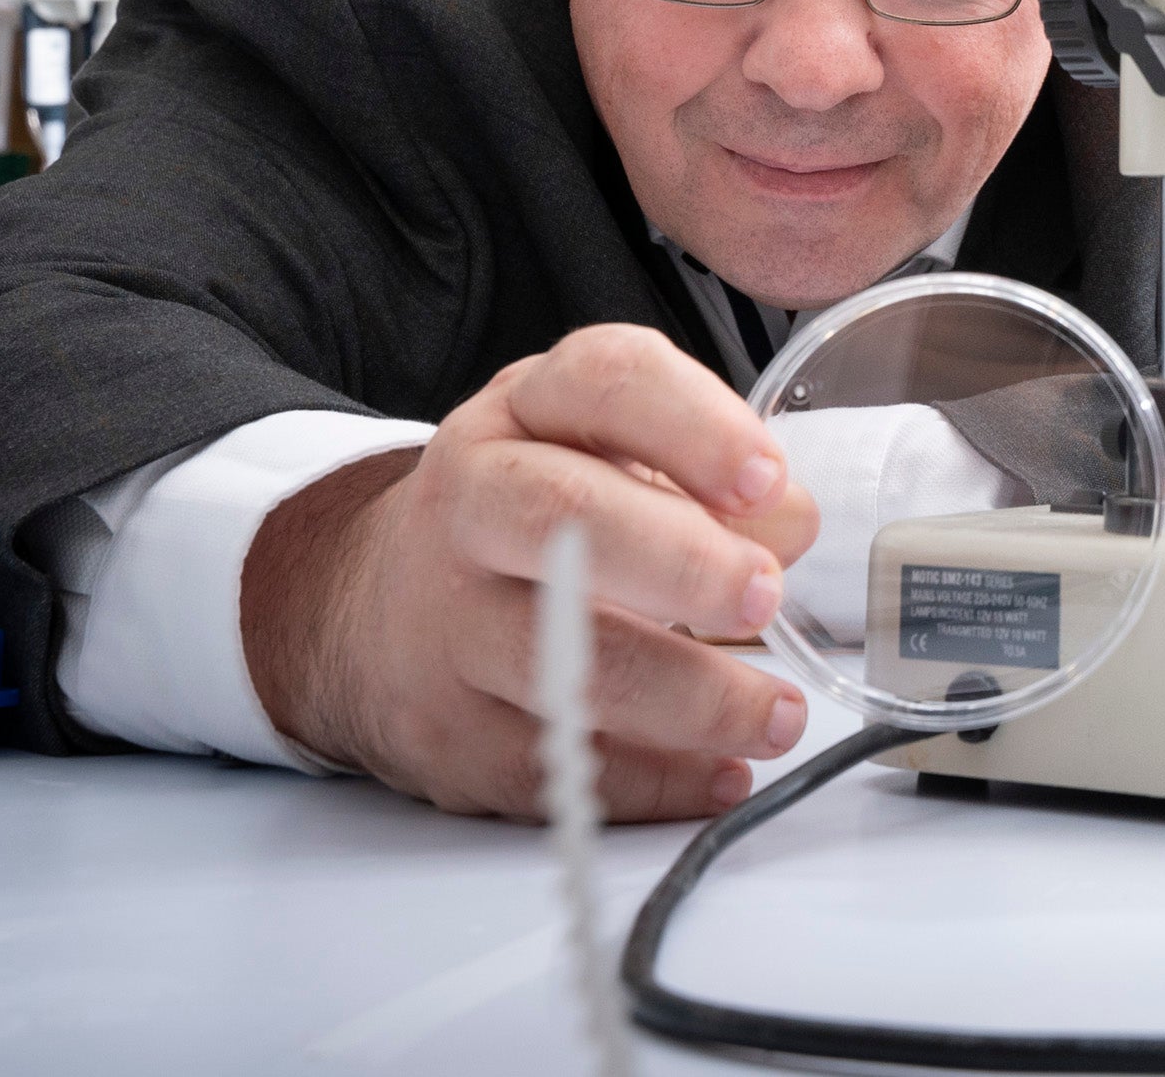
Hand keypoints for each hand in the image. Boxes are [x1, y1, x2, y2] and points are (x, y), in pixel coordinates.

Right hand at [241, 324, 821, 821]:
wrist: (373, 610)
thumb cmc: (529, 518)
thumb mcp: (606, 456)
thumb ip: (708, 477)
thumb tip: (791, 523)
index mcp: (523, 414)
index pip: (603, 382)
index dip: (693, 427)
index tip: (767, 479)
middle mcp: (469, 505)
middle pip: (559, 516)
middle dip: (678, 561)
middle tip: (765, 596)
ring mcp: (445, 625)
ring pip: (556, 663)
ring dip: (686, 697)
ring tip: (776, 714)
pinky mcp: (444, 736)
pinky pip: (551, 769)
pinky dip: (649, 781)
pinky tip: (720, 774)